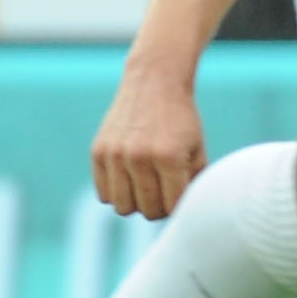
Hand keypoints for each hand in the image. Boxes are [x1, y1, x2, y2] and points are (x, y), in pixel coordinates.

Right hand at [94, 66, 208, 219]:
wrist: (154, 81)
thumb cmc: (182, 119)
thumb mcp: (197, 148)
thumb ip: (194, 183)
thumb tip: (187, 216)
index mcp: (169, 157)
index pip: (171, 207)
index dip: (178, 206)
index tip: (180, 194)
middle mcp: (139, 157)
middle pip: (147, 211)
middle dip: (159, 206)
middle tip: (164, 188)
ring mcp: (116, 154)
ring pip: (123, 208)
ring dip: (136, 202)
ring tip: (146, 185)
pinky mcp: (99, 152)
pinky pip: (104, 194)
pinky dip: (117, 192)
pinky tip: (129, 176)